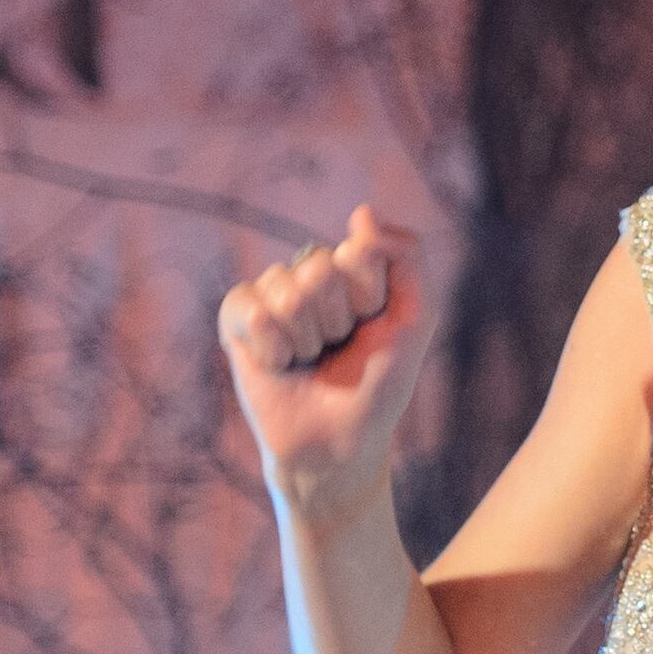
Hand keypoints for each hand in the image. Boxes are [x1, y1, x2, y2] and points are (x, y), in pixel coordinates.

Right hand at [215, 204, 429, 514]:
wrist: (340, 440)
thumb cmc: (381, 383)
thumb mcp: (416, 318)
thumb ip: (407, 257)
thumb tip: (360, 213)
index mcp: (355, 269)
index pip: (359, 252)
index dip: (371, 298)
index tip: (375, 327)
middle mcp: (311, 274)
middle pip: (319, 269)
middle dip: (337, 319)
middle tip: (340, 349)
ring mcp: (272, 294)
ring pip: (286, 292)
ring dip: (307, 338)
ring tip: (312, 359)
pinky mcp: (237, 319)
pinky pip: (251, 311)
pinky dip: (274, 349)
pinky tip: (280, 364)